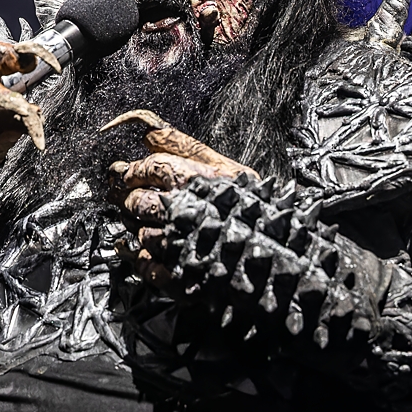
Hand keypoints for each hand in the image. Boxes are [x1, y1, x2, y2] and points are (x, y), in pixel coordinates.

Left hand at [103, 109, 258, 286]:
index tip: (131, 174)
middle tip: (132, 199)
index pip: (150, 167)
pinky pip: (145, 265)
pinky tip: (144, 251)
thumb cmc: (257, 209)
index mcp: (195, 182)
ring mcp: (178, 246)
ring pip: (140, 233)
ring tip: (148, 223)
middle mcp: (183, 212)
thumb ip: (186, 148)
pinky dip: (140, 257)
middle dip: (131, 199)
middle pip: (138, 201)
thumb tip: (148, 135)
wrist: (281, 255)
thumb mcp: (229, 170)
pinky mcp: (178, 277)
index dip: (136, 170)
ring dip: (138, 228)